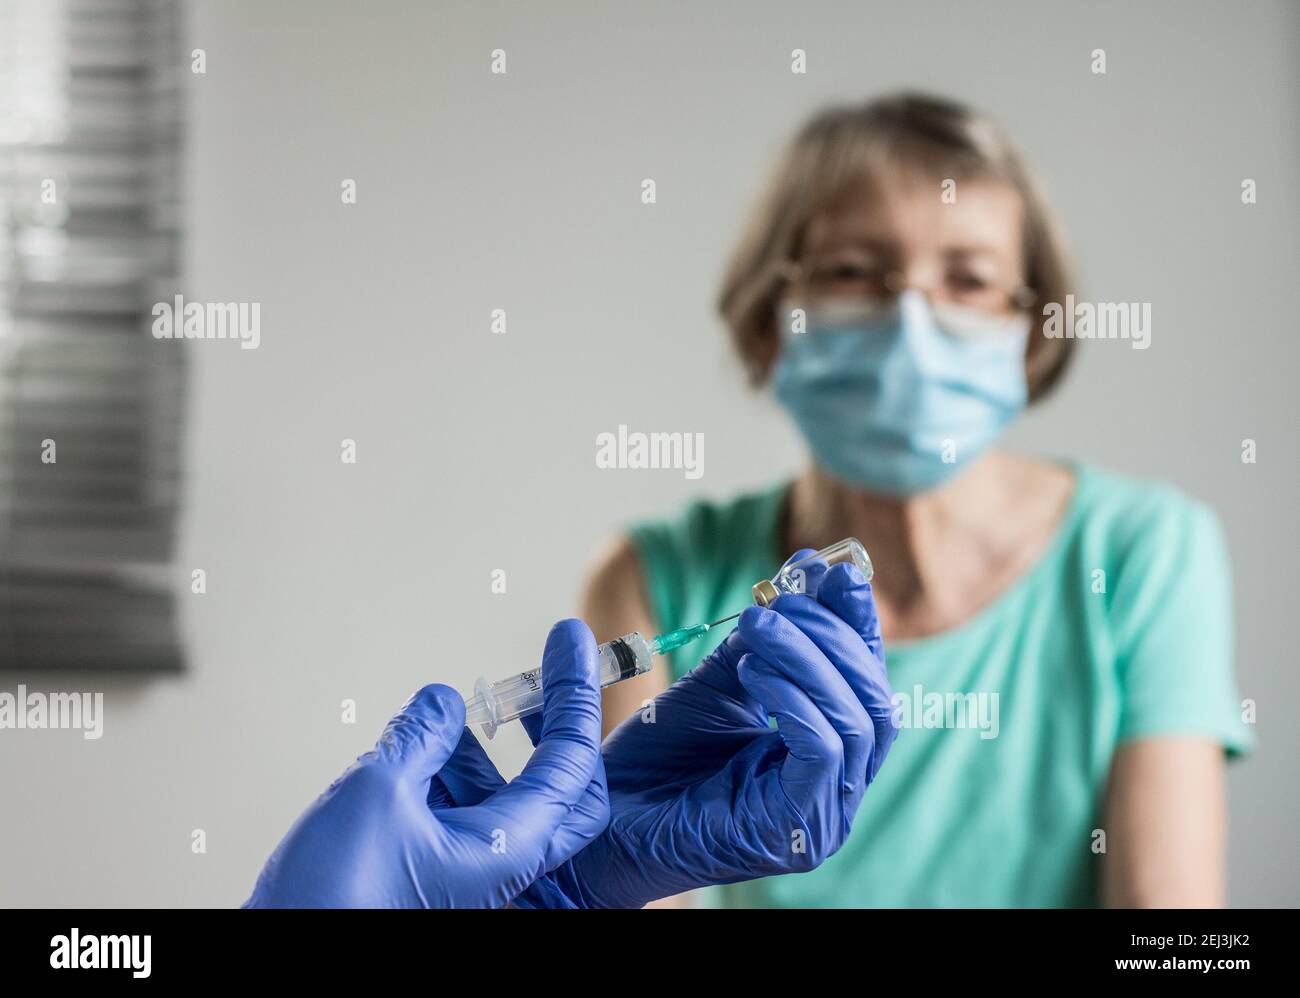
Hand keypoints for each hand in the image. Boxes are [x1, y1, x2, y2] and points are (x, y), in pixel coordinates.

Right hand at [243, 620, 607, 907]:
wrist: (282, 964)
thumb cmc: (334, 898)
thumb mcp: (377, 792)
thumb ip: (418, 737)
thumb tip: (442, 701)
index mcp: (511, 848)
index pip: (571, 759)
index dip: (573, 693)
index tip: (570, 639)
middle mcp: (502, 865)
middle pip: (559, 788)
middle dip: (550, 729)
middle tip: (531, 682)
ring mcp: (468, 874)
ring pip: (496, 799)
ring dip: (473, 751)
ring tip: (433, 718)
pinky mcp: (432, 879)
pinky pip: (455, 816)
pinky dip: (441, 777)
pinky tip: (404, 754)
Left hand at [525, 558, 894, 907]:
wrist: (597, 821)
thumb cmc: (655, 760)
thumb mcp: (718, 682)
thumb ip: (767, 637)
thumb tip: (809, 567)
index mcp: (825, 751)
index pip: (866, 680)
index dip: (857, 623)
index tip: (836, 570)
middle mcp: (835, 787)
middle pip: (875, 698)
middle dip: (833, 634)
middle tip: (784, 596)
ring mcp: (821, 815)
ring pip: (857, 719)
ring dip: (808, 657)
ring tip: (756, 625)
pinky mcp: (796, 830)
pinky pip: (825, 751)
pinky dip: (795, 699)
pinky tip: (753, 671)